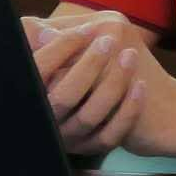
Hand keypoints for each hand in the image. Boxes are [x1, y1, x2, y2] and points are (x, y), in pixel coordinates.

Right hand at [24, 12, 145, 155]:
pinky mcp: (93, 146)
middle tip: (109, 40)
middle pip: (62, 98)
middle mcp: (48, 118)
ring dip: (113, 83)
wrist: (130, 97)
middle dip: (88, 67)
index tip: (85, 30)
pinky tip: (140, 85)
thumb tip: (46, 34)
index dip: (59, 49)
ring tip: (130, 54)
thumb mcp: (69, 45)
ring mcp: (71, 135)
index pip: (38, 71)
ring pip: (88, 117)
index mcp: (34, 91)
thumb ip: (55, 37)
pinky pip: (110, 135)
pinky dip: (128, 110)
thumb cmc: (84, 61)